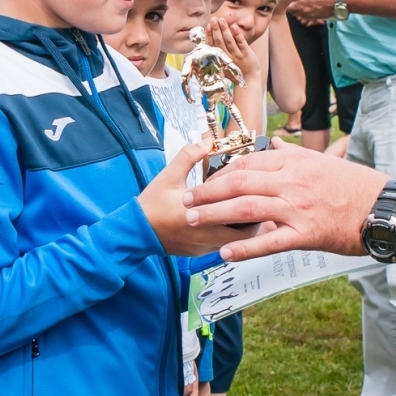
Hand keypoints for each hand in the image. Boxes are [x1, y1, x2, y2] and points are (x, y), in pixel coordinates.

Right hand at [140, 138, 259, 255]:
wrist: (135, 233)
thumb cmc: (151, 206)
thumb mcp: (169, 176)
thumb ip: (189, 156)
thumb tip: (207, 141)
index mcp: (201, 216)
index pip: (240, 216)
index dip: (255, 203)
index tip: (260, 190)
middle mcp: (206, 236)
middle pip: (247, 235)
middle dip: (256, 219)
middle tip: (260, 203)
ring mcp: (205, 248)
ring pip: (236, 243)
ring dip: (243, 228)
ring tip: (248, 212)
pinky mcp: (201, 253)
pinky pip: (224, 246)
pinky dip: (230, 235)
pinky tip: (229, 221)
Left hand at [182, 138, 386, 260]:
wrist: (385, 209)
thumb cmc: (357, 186)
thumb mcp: (324, 161)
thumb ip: (293, 154)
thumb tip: (271, 145)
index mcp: (294, 163)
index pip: (247, 164)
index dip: (220, 174)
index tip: (204, 181)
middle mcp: (291, 182)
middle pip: (238, 184)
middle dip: (207, 192)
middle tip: (186, 202)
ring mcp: (297, 208)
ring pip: (246, 209)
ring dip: (215, 215)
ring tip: (194, 222)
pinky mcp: (307, 234)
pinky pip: (270, 241)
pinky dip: (245, 247)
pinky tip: (225, 252)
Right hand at [205, 16, 259, 82]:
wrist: (249, 80)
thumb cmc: (235, 68)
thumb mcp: (223, 62)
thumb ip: (218, 51)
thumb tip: (212, 36)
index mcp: (219, 59)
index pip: (212, 45)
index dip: (209, 35)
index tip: (207, 25)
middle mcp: (226, 57)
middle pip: (219, 42)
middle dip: (215, 30)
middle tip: (213, 19)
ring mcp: (237, 56)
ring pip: (229, 41)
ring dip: (224, 30)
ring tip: (221, 20)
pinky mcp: (246, 54)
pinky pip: (241, 43)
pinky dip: (237, 35)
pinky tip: (234, 26)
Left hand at [289, 0, 337, 21]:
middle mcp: (301, 6)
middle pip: (288, 8)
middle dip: (289, 4)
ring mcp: (307, 13)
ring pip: (295, 14)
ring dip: (295, 9)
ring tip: (299, 3)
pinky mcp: (313, 18)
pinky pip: (304, 18)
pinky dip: (303, 14)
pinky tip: (307, 8)